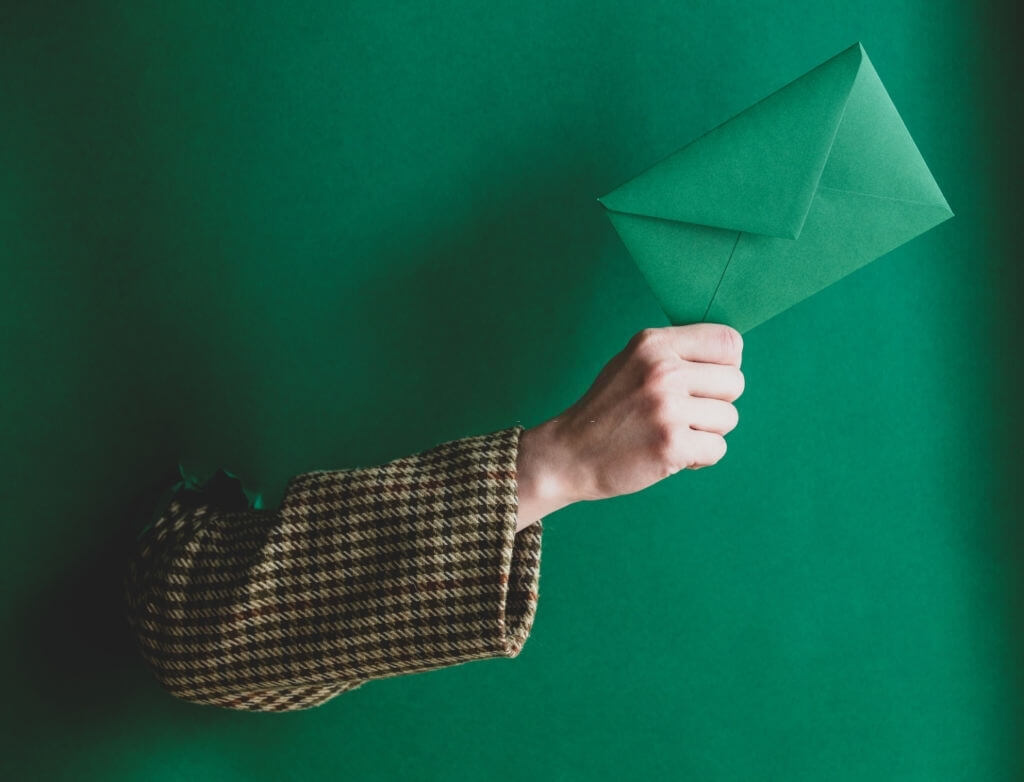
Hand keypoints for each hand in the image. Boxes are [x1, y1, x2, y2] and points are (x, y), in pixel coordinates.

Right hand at [515, 324, 743, 530]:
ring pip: (728, 418)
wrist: (569, 453)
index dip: (724, 366)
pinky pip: (717, 449)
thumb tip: (731, 355)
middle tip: (682, 414)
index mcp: (654, 344)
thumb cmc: (607, 410)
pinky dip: (699, 458)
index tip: (703, 383)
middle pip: (735, 382)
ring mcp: (667, 408)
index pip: (729, 342)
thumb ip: (676, 353)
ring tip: (671, 433)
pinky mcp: (671, 444)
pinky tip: (671, 454)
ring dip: (706, 433)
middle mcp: (663, 371)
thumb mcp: (632, 362)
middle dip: (716, 403)